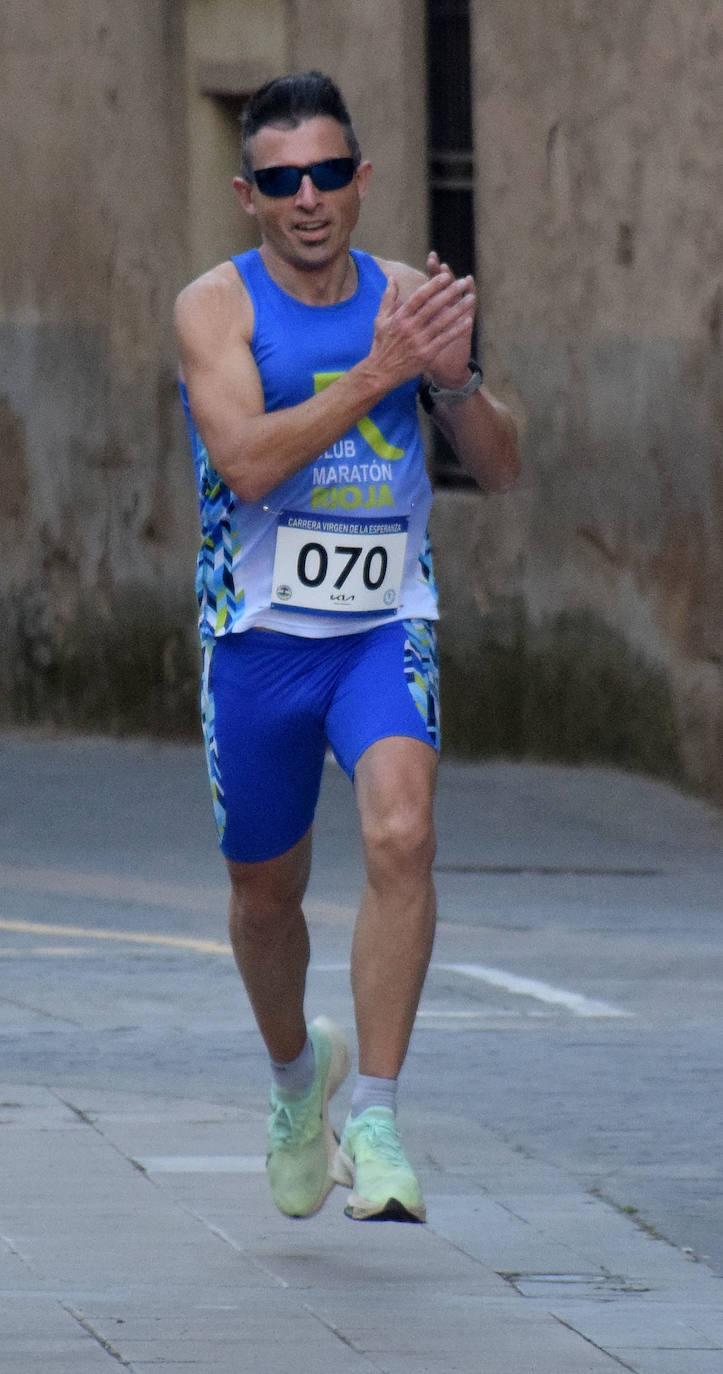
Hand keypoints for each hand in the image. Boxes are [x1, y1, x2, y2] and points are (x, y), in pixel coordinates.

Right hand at [366, 262, 475, 389]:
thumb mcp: (380, 320)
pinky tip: (468, 321)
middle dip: (449, 293)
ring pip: (442, 322)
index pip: (419, 297)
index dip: (433, 285)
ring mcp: (418, 342)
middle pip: (433, 306)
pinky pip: (445, 339)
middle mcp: (409, 328)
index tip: (447, 276)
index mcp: (399, 317)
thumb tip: (392, 278)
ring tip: (471, 298)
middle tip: (463, 282)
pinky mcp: (426, 354)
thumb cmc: (381, 345)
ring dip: (458, 310)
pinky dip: (457, 330)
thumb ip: (388, 298)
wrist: (380, 373)